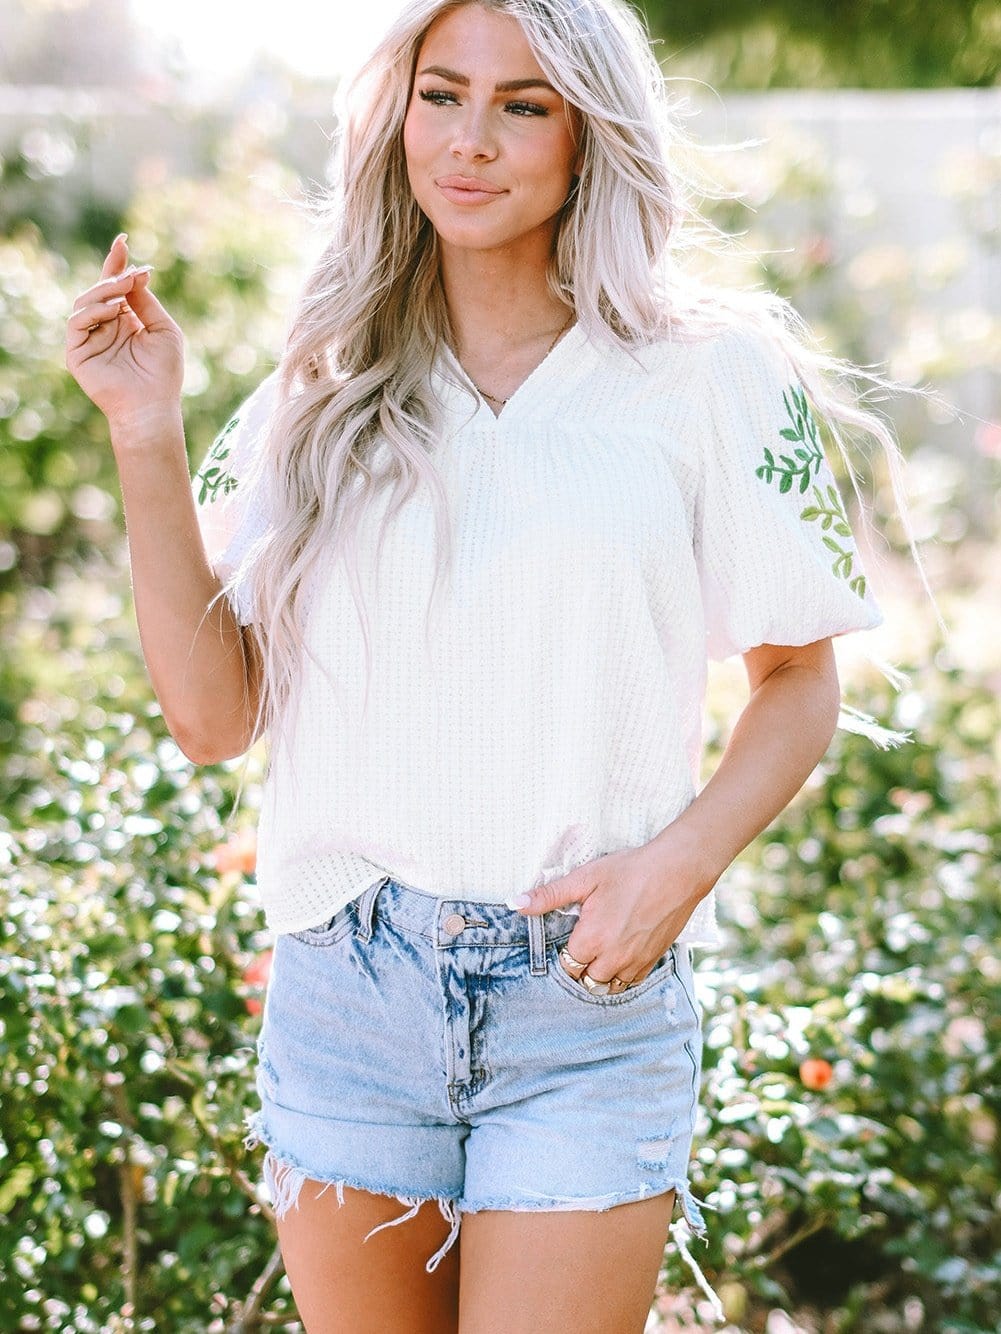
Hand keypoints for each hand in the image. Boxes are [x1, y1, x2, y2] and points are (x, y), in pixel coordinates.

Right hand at [65, 232, 184, 435]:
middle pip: (99, 290)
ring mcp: (89, 339)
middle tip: (131, 272)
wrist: (153, 407)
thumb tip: (136, 272)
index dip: (117, 263)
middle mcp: (104, 326)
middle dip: (113, 275)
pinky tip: (114, 310)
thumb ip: (147, 302)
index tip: (123, 241)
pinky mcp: (77, 352)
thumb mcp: (164, 329)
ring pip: (86, 302)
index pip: (116, 286)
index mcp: (125, 320)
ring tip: (125, 288)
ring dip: (105, 291)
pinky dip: (94, 311)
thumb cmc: (163, 373)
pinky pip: (77, 322)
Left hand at [514, 838, 710, 987]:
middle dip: (579, 968)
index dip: (564, 954)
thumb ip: (549, 895)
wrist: (677, 871)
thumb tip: (515, 903)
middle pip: (585, 981)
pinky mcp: (653, 960)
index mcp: (592, 939)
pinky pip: (631, 982)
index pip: (566, 965)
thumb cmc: (630, 871)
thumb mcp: (585, 878)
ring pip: (608, 986)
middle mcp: (613, 958)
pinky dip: (622, 975)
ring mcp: (635, 962)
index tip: (568, 939)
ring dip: (600, 975)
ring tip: (599, 953)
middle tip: (582, 946)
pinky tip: (620, 955)